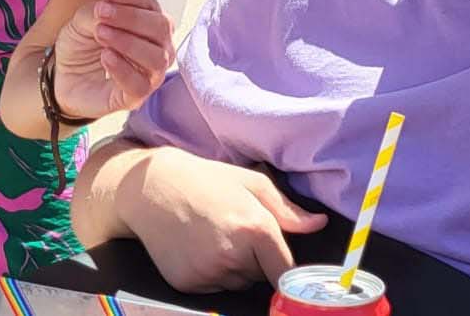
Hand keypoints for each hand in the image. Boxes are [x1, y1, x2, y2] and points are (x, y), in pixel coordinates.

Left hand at [52, 0, 173, 117]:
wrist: (64, 78)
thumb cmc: (82, 45)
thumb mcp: (83, 20)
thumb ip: (97, 11)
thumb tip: (108, 6)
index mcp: (148, 20)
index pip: (150, 3)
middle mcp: (158, 45)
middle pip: (161, 27)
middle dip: (131, 17)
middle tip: (101, 12)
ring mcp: (151, 72)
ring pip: (156, 56)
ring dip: (128, 41)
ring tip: (100, 34)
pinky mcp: (137, 96)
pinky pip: (140, 84)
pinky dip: (123, 69)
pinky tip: (105, 57)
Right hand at [123, 151, 327, 292]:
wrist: (151, 188)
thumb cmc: (206, 180)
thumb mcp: (251, 183)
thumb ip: (288, 210)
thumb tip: (318, 224)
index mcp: (255, 229)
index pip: (286, 272)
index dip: (291, 275)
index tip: (292, 275)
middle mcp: (232, 255)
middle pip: (261, 276)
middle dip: (257, 260)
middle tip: (236, 231)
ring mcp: (207, 272)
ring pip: (238, 283)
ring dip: (235, 268)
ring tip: (216, 237)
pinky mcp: (188, 284)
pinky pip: (214, 288)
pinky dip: (212, 274)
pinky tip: (199, 248)